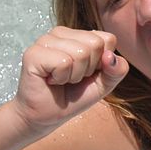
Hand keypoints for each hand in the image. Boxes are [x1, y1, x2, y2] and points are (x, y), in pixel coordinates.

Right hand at [10, 27, 128, 136]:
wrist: (46, 116)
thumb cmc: (74, 96)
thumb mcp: (104, 84)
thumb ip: (117, 70)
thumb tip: (110, 56)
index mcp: (78, 35)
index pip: (108, 39)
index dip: (102, 63)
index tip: (86, 73)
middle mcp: (61, 33)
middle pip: (95, 44)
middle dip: (88, 69)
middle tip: (71, 77)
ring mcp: (45, 40)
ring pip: (80, 53)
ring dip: (74, 75)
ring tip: (60, 79)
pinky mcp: (34, 53)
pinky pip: (64, 62)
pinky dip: (61, 78)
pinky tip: (50, 80)